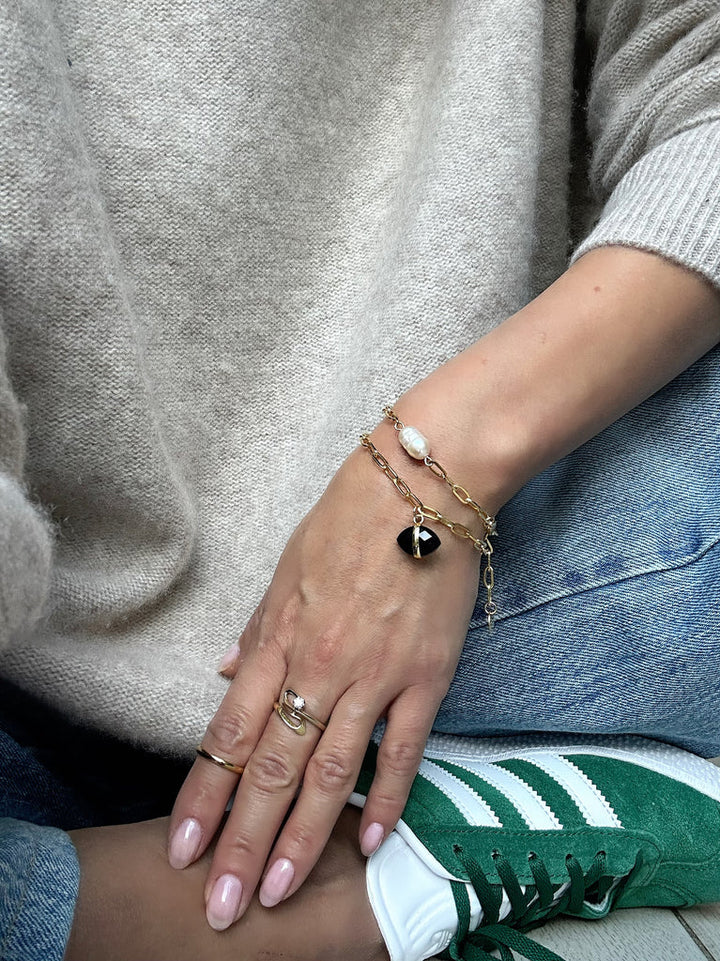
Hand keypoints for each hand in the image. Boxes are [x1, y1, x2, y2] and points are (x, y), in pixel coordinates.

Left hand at [167, 421, 483, 929]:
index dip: (203, 796)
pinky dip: (387, 799)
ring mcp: (375, 676)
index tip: (184, 849)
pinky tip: (368, 844)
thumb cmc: (348, 521)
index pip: (229, 733)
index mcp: (278, 639)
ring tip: (276, 892)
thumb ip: (257, 631)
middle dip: (241, 842)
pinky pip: (403, 750)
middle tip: (221, 906)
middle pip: (272, 768)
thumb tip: (226, 675)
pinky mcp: (426, 678)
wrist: (424, 489)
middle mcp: (319, 667)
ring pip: (331, 772)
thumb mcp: (285, 569)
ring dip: (301, 838)